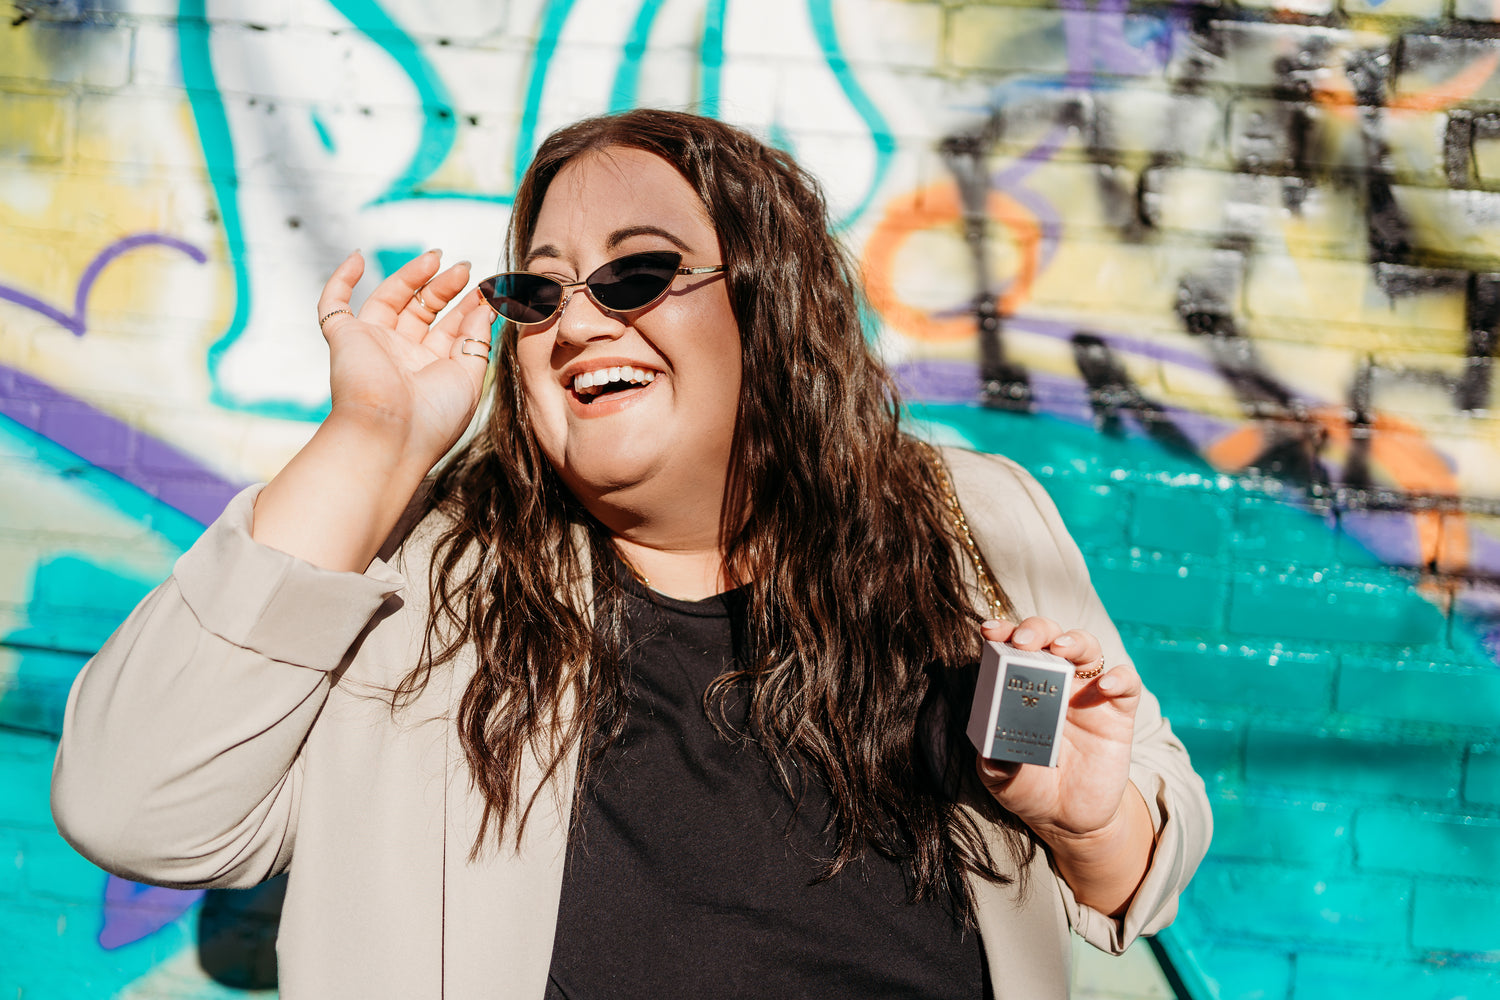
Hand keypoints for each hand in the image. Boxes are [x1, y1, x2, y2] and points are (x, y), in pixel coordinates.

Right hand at [316, 249, 496, 465]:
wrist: (391, 434)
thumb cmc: (434, 416)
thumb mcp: (470, 378)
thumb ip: (476, 341)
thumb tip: (482, 309)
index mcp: (432, 370)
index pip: (451, 329)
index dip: (469, 308)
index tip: (488, 292)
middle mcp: (402, 357)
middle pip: (422, 311)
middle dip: (444, 288)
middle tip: (464, 268)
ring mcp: (372, 345)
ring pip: (388, 300)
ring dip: (410, 276)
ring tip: (436, 257)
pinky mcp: (344, 339)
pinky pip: (333, 306)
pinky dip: (340, 280)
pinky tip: (357, 258)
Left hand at [975, 616, 1141, 844]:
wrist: (1066, 818)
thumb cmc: (1027, 787)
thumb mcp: (1000, 776)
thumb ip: (994, 760)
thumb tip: (993, 748)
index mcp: (1021, 686)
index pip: (1012, 648)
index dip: (1003, 632)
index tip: (989, 631)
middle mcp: (1054, 681)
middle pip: (1050, 636)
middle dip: (1036, 629)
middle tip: (1023, 642)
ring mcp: (1087, 693)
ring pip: (1087, 648)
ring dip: (1075, 641)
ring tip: (1061, 650)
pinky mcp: (1117, 712)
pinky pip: (1127, 683)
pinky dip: (1119, 677)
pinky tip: (1105, 686)